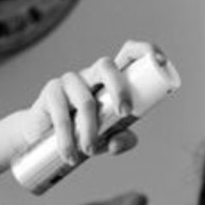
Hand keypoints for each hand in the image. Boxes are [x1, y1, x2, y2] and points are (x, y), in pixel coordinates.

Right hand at [18, 39, 160, 167]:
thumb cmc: (81, 132)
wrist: (43, 139)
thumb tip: (119, 142)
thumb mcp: (106, 140)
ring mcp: (69, 80)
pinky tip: (70, 154)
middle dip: (120, 89)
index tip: (161, 60)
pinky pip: (62, 115)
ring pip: (87, 100)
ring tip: (89, 150)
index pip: (128, 54)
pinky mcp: (50, 92)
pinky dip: (68, 138)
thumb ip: (121, 140)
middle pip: (107, 65)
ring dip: (91, 129)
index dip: (145, 51)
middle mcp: (91, 75)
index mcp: (110, 81)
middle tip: (124, 113)